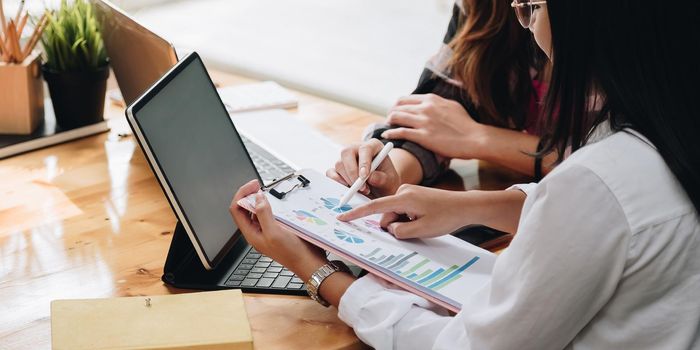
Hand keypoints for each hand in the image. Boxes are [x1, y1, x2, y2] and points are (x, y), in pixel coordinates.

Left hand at [229, 180, 327, 279]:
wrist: (308, 263)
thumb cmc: (292, 253)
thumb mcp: (274, 232)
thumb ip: (263, 214)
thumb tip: (257, 198)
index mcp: (251, 234)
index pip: (237, 210)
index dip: (242, 195)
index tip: (253, 186)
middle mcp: (257, 232)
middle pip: (244, 209)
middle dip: (250, 195)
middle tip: (259, 185)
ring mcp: (267, 231)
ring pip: (257, 211)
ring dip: (260, 200)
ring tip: (268, 192)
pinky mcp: (277, 229)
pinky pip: (269, 214)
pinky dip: (271, 206)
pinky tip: (278, 203)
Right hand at [326, 139, 400, 197]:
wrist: (380, 190)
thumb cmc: (386, 182)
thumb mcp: (390, 181)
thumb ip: (382, 178)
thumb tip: (369, 177)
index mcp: (373, 146)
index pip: (365, 149)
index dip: (363, 162)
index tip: (364, 176)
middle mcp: (357, 149)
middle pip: (347, 153)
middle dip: (352, 172)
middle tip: (360, 187)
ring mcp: (346, 158)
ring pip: (338, 164)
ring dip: (348, 180)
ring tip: (362, 190)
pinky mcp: (338, 169)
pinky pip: (331, 173)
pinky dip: (337, 182)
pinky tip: (348, 189)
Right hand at [337, 184, 471, 238]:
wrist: (464, 206)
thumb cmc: (445, 217)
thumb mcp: (421, 230)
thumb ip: (399, 231)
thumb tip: (390, 228)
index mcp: (403, 198)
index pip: (374, 207)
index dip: (356, 214)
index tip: (342, 217)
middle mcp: (403, 191)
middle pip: (387, 214)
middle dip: (395, 225)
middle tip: (417, 228)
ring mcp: (408, 192)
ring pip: (395, 213)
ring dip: (404, 222)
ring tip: (424, 223)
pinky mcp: (413, 195)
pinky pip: (403, 210)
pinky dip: (409, 218)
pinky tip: (424, 219)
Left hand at [383, 94, 488, 159]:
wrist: (474, 138)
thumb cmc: (466, 124)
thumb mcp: (452, 106)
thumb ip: (439, 103)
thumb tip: (431, 102)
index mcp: (432, 99)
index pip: (405, 99)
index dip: (397, 106)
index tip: (396, 112)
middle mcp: (425, 108)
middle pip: (398, 106)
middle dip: (391, 113)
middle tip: (389, 121)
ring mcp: (423, 121)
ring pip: (396, 117)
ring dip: (389, 122)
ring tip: (387, 127)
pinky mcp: (423, 136)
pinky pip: (400, 132)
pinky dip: (391, 133)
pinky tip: (387, 135)